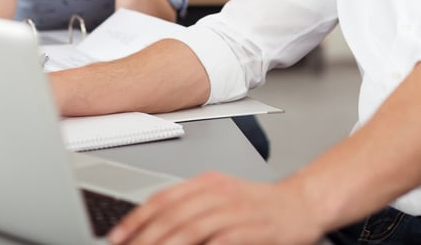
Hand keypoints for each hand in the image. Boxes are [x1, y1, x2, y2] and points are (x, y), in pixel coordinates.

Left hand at [109, 172, 324, 244]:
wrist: (303, 204)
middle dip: (144, 238)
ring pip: (190, 229)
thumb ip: (192, 207)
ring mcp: (235, 210)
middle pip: (171, 216)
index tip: (117, 236)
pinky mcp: (252, 230)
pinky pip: (220, 242)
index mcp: (206, 183)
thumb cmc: (260, 206)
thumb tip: (157, 227)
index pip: (162, 199)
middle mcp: (218, 193)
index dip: (136, 219)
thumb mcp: (222, 196)